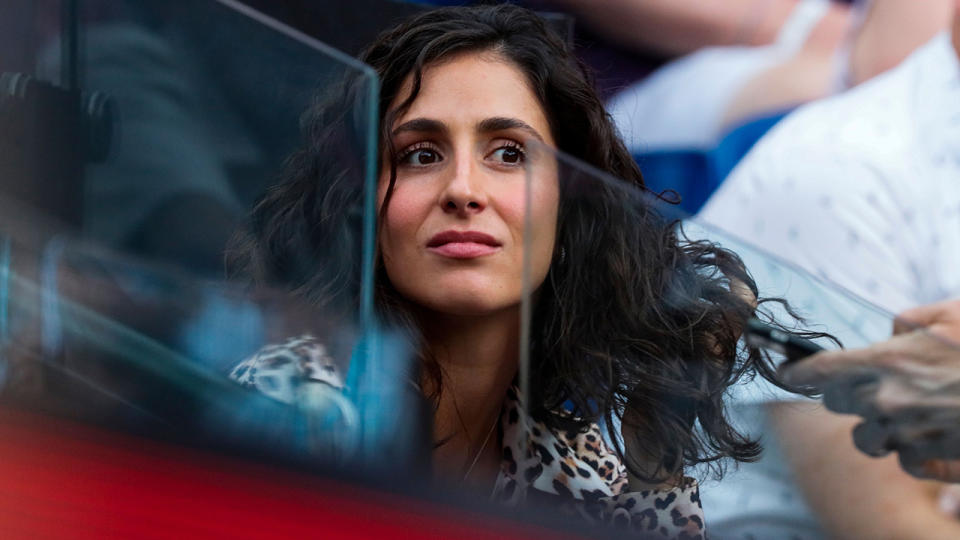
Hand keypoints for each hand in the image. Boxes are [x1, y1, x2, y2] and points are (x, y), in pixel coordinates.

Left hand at [782, 300, 959, 480]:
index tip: (784, 370)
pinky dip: (910, 449)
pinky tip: (930, 431)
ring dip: (875, 425)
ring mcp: (910, 435)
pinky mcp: (934, 461)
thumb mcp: (950, 312)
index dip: (794, 371)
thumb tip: (889, 336)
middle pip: (836, 405)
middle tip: (868, 381)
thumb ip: (907, 321)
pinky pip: (902, 461)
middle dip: (846, 392)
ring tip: (902, 409)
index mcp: (887, 362)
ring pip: (865, 439)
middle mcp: (889, 402)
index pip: (815, 372)